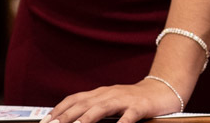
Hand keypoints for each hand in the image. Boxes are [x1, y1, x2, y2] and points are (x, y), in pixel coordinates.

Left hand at [40, 77, 182, 122]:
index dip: (59, 110)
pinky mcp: (141, 107)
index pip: (75, 99)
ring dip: (86, 118)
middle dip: (66, 116)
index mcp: (101, 93)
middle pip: (84, 104)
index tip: (45, 122)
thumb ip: (93, 109)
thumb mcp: (111, 102)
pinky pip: (129, 116)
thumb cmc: (134, 100)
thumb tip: (71, 120)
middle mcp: (110, 93)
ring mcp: (126, 99)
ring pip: (102, 107)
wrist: (164, 90)